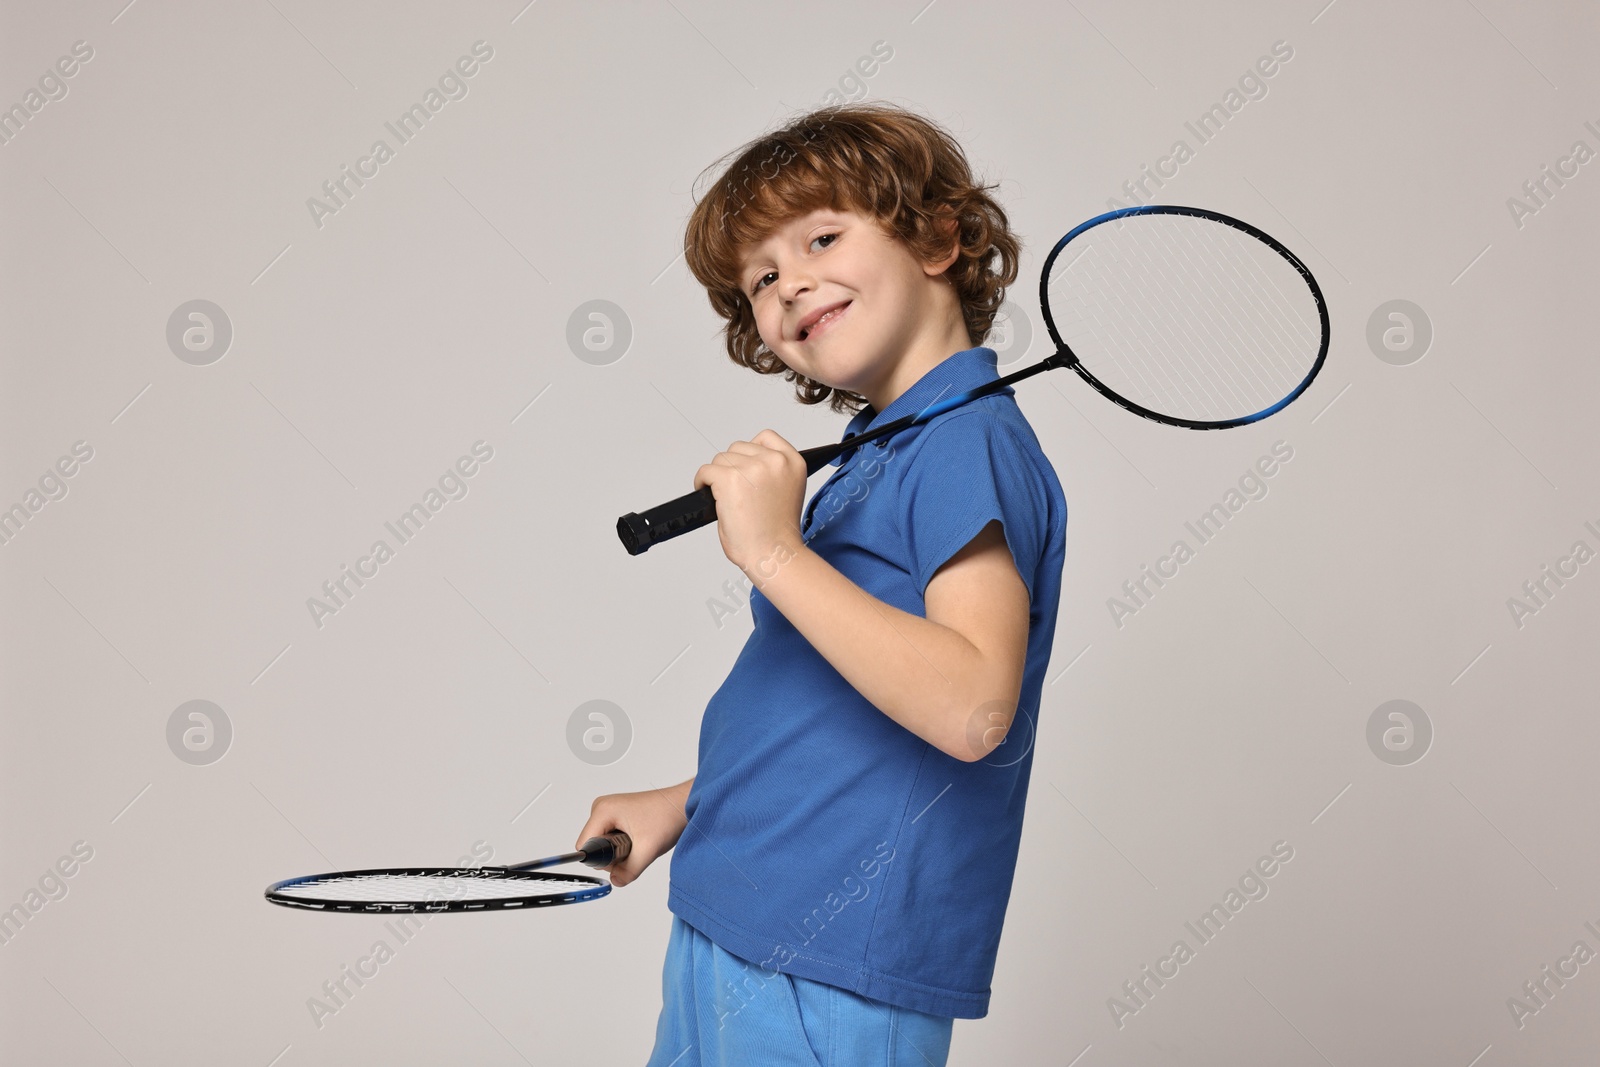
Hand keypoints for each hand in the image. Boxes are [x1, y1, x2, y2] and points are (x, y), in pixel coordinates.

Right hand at [575, 784, 689, 887]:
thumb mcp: (648, 850)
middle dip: (614, 855)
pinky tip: (640, 838)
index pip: (586, 846)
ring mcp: (609, 810)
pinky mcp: (617, 815)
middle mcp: (602, 808)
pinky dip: (624, 844)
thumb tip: (615, 882)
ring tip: (641, 840)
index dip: (603, 859)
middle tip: (636, 847)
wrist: (683, 804)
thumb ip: (628, 871)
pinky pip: (611, 838)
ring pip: (603, 844)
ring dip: (620, 851)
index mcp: (603, 810)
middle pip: (594, 846)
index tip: (624, 855)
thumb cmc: (668, 816)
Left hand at [693, 429, 806, 576]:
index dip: (750, 452)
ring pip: (721, 458)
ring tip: (723, 497)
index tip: (744, 468)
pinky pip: (706, 471)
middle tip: (732, 491)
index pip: (766, 437)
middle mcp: (775, 461)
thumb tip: (745, 464)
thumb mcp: (786, 491)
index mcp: (794, 462)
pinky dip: (702, 482)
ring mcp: (752, 468)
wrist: (772, 555)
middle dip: (732, 467)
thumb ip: (772, 472)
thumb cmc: (777, 534)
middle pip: (739, 448)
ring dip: (718, 476)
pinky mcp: (730, 479)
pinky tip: (707, 494)